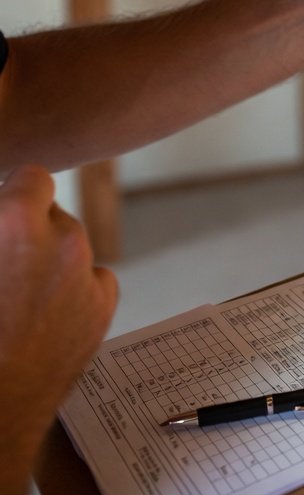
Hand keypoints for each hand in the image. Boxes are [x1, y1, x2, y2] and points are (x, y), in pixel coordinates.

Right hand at [0, 167, 116, 454]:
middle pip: (54, 216)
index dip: (16, 196)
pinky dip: (74, 291)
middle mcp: (64, 238)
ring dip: (52, 262)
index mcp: (19, 221)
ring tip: (18, 300)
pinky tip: (44, 317)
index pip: (33, 178)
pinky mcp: (103, 306)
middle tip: (8, 266)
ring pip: (73, 249)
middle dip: (32, 233)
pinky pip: (92, 280)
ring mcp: (88, 273)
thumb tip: (7, 215)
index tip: (6, 215)